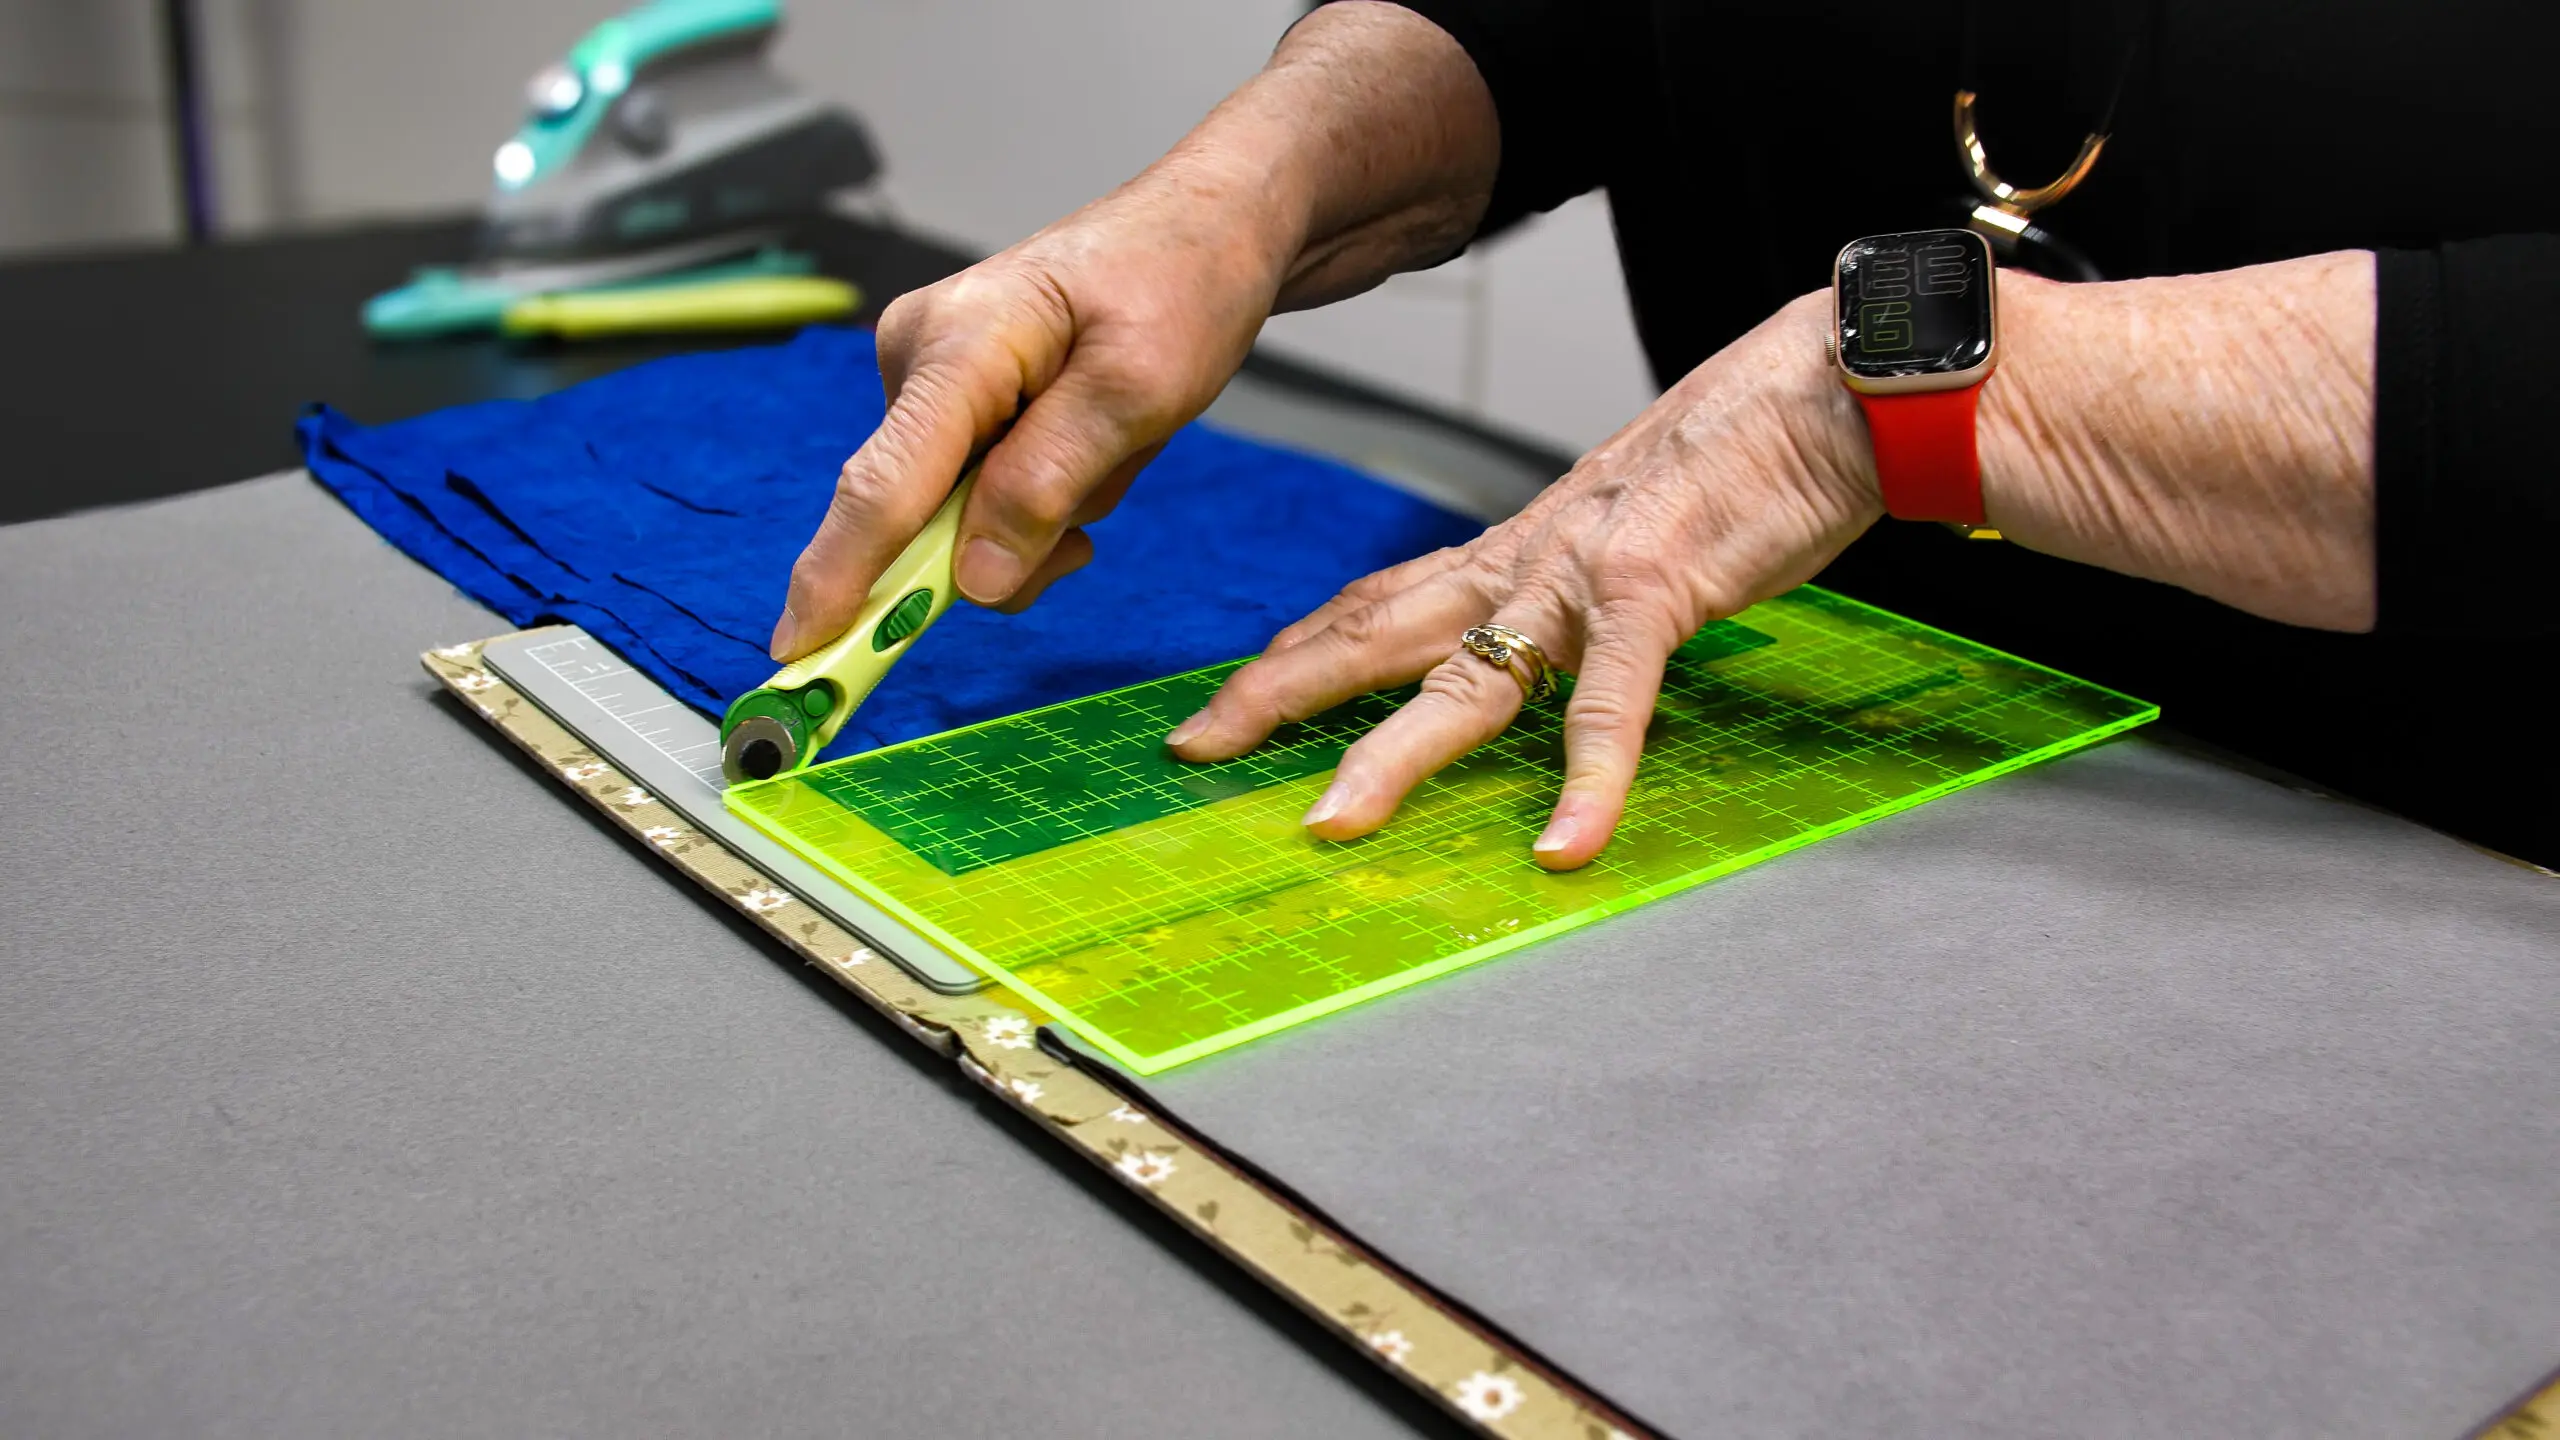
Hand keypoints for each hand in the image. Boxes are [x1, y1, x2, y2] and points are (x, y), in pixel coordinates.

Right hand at [769, 170, 1292, 659]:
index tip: (796, 654)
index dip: (837, 578)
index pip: (881, 484)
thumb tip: (969, 577)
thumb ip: (1046, 484)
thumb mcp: (1137, 392)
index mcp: (957, 344)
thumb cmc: (1179, 286)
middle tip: (1083, 536)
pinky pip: (977, 496)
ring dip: (1036, 522)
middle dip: (1000, 548)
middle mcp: (919, 359)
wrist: (1205, 230)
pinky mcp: (954, 404)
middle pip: (915, 517)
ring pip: (955, 519)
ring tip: (1107, 458)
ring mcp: (931, 382)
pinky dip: (1037, 503)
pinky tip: (1087, 456)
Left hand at [1165, 292, 1879, 869]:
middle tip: (1196, 745)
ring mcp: (1588, 576)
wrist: (1834, 380)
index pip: (1385, 602)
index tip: (1231, 697)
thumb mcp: (1636, 519)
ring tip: (1330, 822)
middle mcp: (1531, 559)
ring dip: (1392, 756)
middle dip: (1279, 692)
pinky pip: (1613, 703)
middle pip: (1377, 633)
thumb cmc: (1747, 452)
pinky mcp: (1662, 590)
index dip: (1301, 649)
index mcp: (1523, 546)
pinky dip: (1589, 781)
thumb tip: (1558, 628)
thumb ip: (1585, 581)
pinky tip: (1566, 846)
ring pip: (1466, 678)